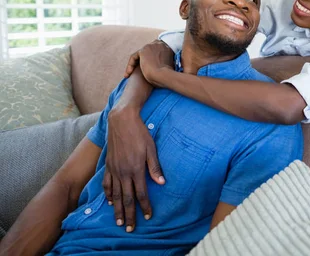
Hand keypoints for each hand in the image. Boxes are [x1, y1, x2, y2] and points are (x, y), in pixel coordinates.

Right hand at [103, 106, 164, 231]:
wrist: (121, 121)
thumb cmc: (140, 133)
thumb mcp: (152, 149)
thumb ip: (155, 167)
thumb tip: (161, 182)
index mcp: (136, 169)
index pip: (141, 193)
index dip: (145, 206)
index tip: (148, 217)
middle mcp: (123, 172)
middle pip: (127, 198)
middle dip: (129, 215)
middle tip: (129, 228)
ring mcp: (114, 169)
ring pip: (115, 194)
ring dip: (117, 209)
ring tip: (118, 221)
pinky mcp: (108, 165)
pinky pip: (106, 183)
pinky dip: (108, 194)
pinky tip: (109, 201)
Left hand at [124, 40, 173, 85]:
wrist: (165, 76)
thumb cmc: (168, 76)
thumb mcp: (169, 67)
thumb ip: (165, 62)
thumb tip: (160, 66)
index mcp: (168, 48)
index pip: (156, 50)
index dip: (151, 58)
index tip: (148, 68)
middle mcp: (160, 44)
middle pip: (147, 50)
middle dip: (142, 60)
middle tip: (136, 70)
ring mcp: (151, 46)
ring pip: (139, 55)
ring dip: (134, 64)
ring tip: (130, 74)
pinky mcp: (143, 51)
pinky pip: (133, 57)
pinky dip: (130, 66)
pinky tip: (128, 74)